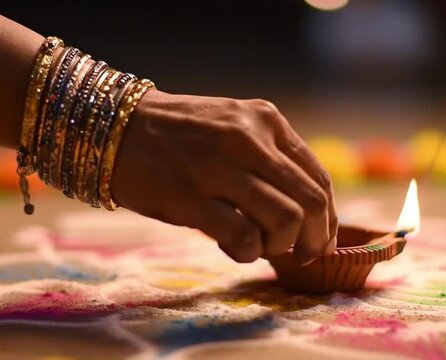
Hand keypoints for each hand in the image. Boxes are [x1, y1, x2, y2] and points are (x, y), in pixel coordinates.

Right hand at [112, 90, 337, 262]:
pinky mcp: (189, 195)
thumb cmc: (178, 136)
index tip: (320, 241)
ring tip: (260, 247)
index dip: (328, 219)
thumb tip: (304, 217)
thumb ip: (268, 162)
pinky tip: (234, 248)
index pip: (319, 178)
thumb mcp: (232, 130)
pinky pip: (243, 237)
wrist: (117, 127)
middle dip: (314, 240)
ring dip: (280, 246)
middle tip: (301, 256)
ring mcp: (218, 165)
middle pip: (311, 202)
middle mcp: (249, 139)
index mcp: (266, 121)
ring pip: (285, 220)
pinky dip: (249, 253)